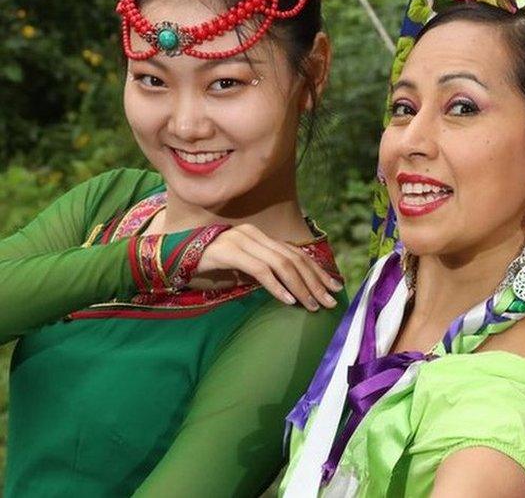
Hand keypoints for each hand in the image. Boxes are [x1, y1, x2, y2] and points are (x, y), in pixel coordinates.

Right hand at [190, 224, 342, 310]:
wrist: (173, 255)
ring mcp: (243, 241)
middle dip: (315, 282)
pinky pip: (260, 271)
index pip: (297, 254)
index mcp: (262, 237)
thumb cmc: (210, 265)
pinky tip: (288, 301)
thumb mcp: (242, 267)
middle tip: (330, 301)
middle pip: (294, 259)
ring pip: (281, 265)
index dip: (318, 271)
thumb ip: (265, 271)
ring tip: (312, 305)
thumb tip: (293, 288)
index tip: (335, 287)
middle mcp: (256, 235)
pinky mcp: (229, 252)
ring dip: (300, 287)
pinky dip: (276, 287)